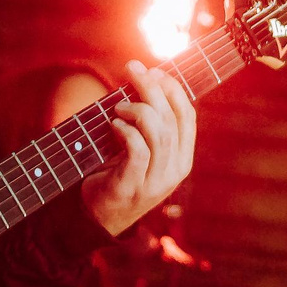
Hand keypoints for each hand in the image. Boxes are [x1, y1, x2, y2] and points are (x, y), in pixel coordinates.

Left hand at [84, 59, 198, 233]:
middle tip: (133, 69)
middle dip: (152, 88)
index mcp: (182, 159)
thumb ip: (150, 125)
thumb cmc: (119, 172)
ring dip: (137, 110)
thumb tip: (145, 80)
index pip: (187, 116)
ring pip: (159, 134)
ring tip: (119, 106)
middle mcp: (174, 172)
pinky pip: (138, 151)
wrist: (99, 216)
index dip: (172, 88)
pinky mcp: (132, 188)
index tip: (154, 70)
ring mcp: (155, 182)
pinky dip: (126, 131)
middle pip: (171, 119)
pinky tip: (114, 125)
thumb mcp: (143, 150)